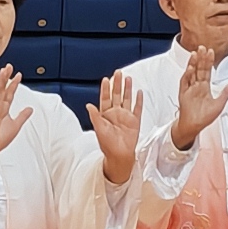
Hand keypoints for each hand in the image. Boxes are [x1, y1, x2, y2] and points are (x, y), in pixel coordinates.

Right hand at [0, 66, 25, 177]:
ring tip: (3, 71)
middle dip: (6, 78)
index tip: (18, 75)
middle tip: (9, 66)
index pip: (9, 93)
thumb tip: (30, 108)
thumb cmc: (0, 137)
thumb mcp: (16, 125)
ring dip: (0, 81)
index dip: (14, 84)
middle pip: (2, 89)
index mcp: (4, 109)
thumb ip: (22, 116)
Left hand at [91, 69, 144, 188]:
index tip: (106, 79)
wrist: (119, 155)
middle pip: (117, 95)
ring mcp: (125, 117)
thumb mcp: (99, 129)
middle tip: (118, 73)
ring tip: (128, 78)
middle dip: (117, 84)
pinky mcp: (135, 121)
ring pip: (127, 99)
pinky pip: (137, 108)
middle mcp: (115, 114)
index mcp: (105, 115)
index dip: (105, 89)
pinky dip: (138, 100)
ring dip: (127, 89)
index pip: (105, 98)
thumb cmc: (107, 144)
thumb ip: (95, 116)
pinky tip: (139, 92)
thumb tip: (88, 105)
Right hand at [169, 42, 227, 151]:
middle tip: (202, 47)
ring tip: (195, 53)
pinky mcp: (183, 94)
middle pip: (199, 69)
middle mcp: (197, 86)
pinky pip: (184, 83)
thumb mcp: (219, 104)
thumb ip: (226, 93)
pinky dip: (187, 75)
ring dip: (193, 63)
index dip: (209, 61)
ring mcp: (189, 89)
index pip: (207, 71)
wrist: (193, 126)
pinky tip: (190, 69)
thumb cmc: (204, 117)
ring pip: (191, 73)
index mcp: (205, 87)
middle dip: (201, 58)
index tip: (211, 52)